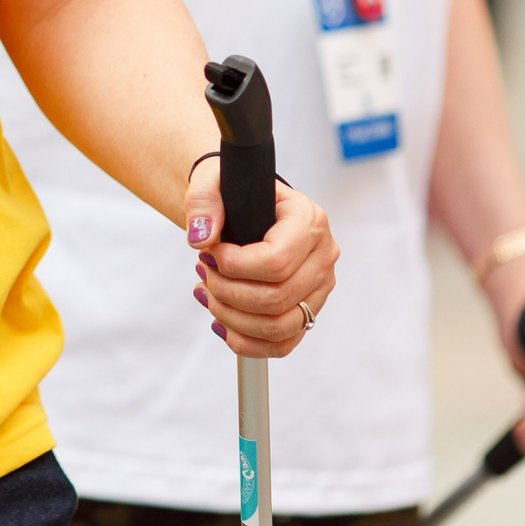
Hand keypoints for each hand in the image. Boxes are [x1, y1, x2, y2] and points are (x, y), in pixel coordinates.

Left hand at [185, 163, 337, 359]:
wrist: (244, 206)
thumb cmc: (233, 193)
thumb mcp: (213, 182)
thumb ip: (203, 203)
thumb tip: (201, 238)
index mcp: (309, 220)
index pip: (276, 261)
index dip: (234, 266)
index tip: (208, 253)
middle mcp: (323, 256)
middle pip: (276, 298)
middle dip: (226, 292)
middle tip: (202, 272)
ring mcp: (320, 288)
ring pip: (279, 326)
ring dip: (232, 318)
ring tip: (207, 293)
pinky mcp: (309, 312)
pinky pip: (282, 343)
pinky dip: (245, 341)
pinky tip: (220, 321)